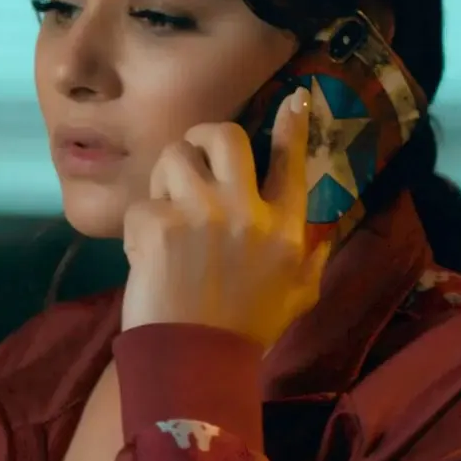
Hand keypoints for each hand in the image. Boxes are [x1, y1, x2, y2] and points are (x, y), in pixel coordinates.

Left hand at [119, 87, 324, 347]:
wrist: (198, 361)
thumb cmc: (246, 332)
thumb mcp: (298, 297)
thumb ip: (311, 262)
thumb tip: (323, 238)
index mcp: (285, 228)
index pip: (291, 163)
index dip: (292, 126)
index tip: (296, 98)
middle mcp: (247, 211)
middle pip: (224, 136)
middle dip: (200, 137)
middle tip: (190, 156)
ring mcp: (202, 213)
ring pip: (173, 157)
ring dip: (162, 182)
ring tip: (164, 216)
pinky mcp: (161, 225)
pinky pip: (141, 205)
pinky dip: (137, 229)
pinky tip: (145, 257)